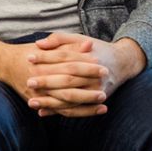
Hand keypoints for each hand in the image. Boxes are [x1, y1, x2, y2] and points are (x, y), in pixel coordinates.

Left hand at [24, 32, 145, 117]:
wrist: (122, 63)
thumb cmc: (96, 49)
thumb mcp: (80, 38)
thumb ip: (59, 39)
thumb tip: (39, 44)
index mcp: (89, 56)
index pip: (64, 56)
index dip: (46, 56)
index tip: (29, 56)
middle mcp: (95, 74)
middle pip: (67, 79)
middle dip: (47, 81)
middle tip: (29, 82)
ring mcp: (96, 89)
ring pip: (70, 98)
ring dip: (50, 102)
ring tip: (31, 101)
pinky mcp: (95, 101)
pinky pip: (75, 110)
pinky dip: (58, 112)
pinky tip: (42, 112)